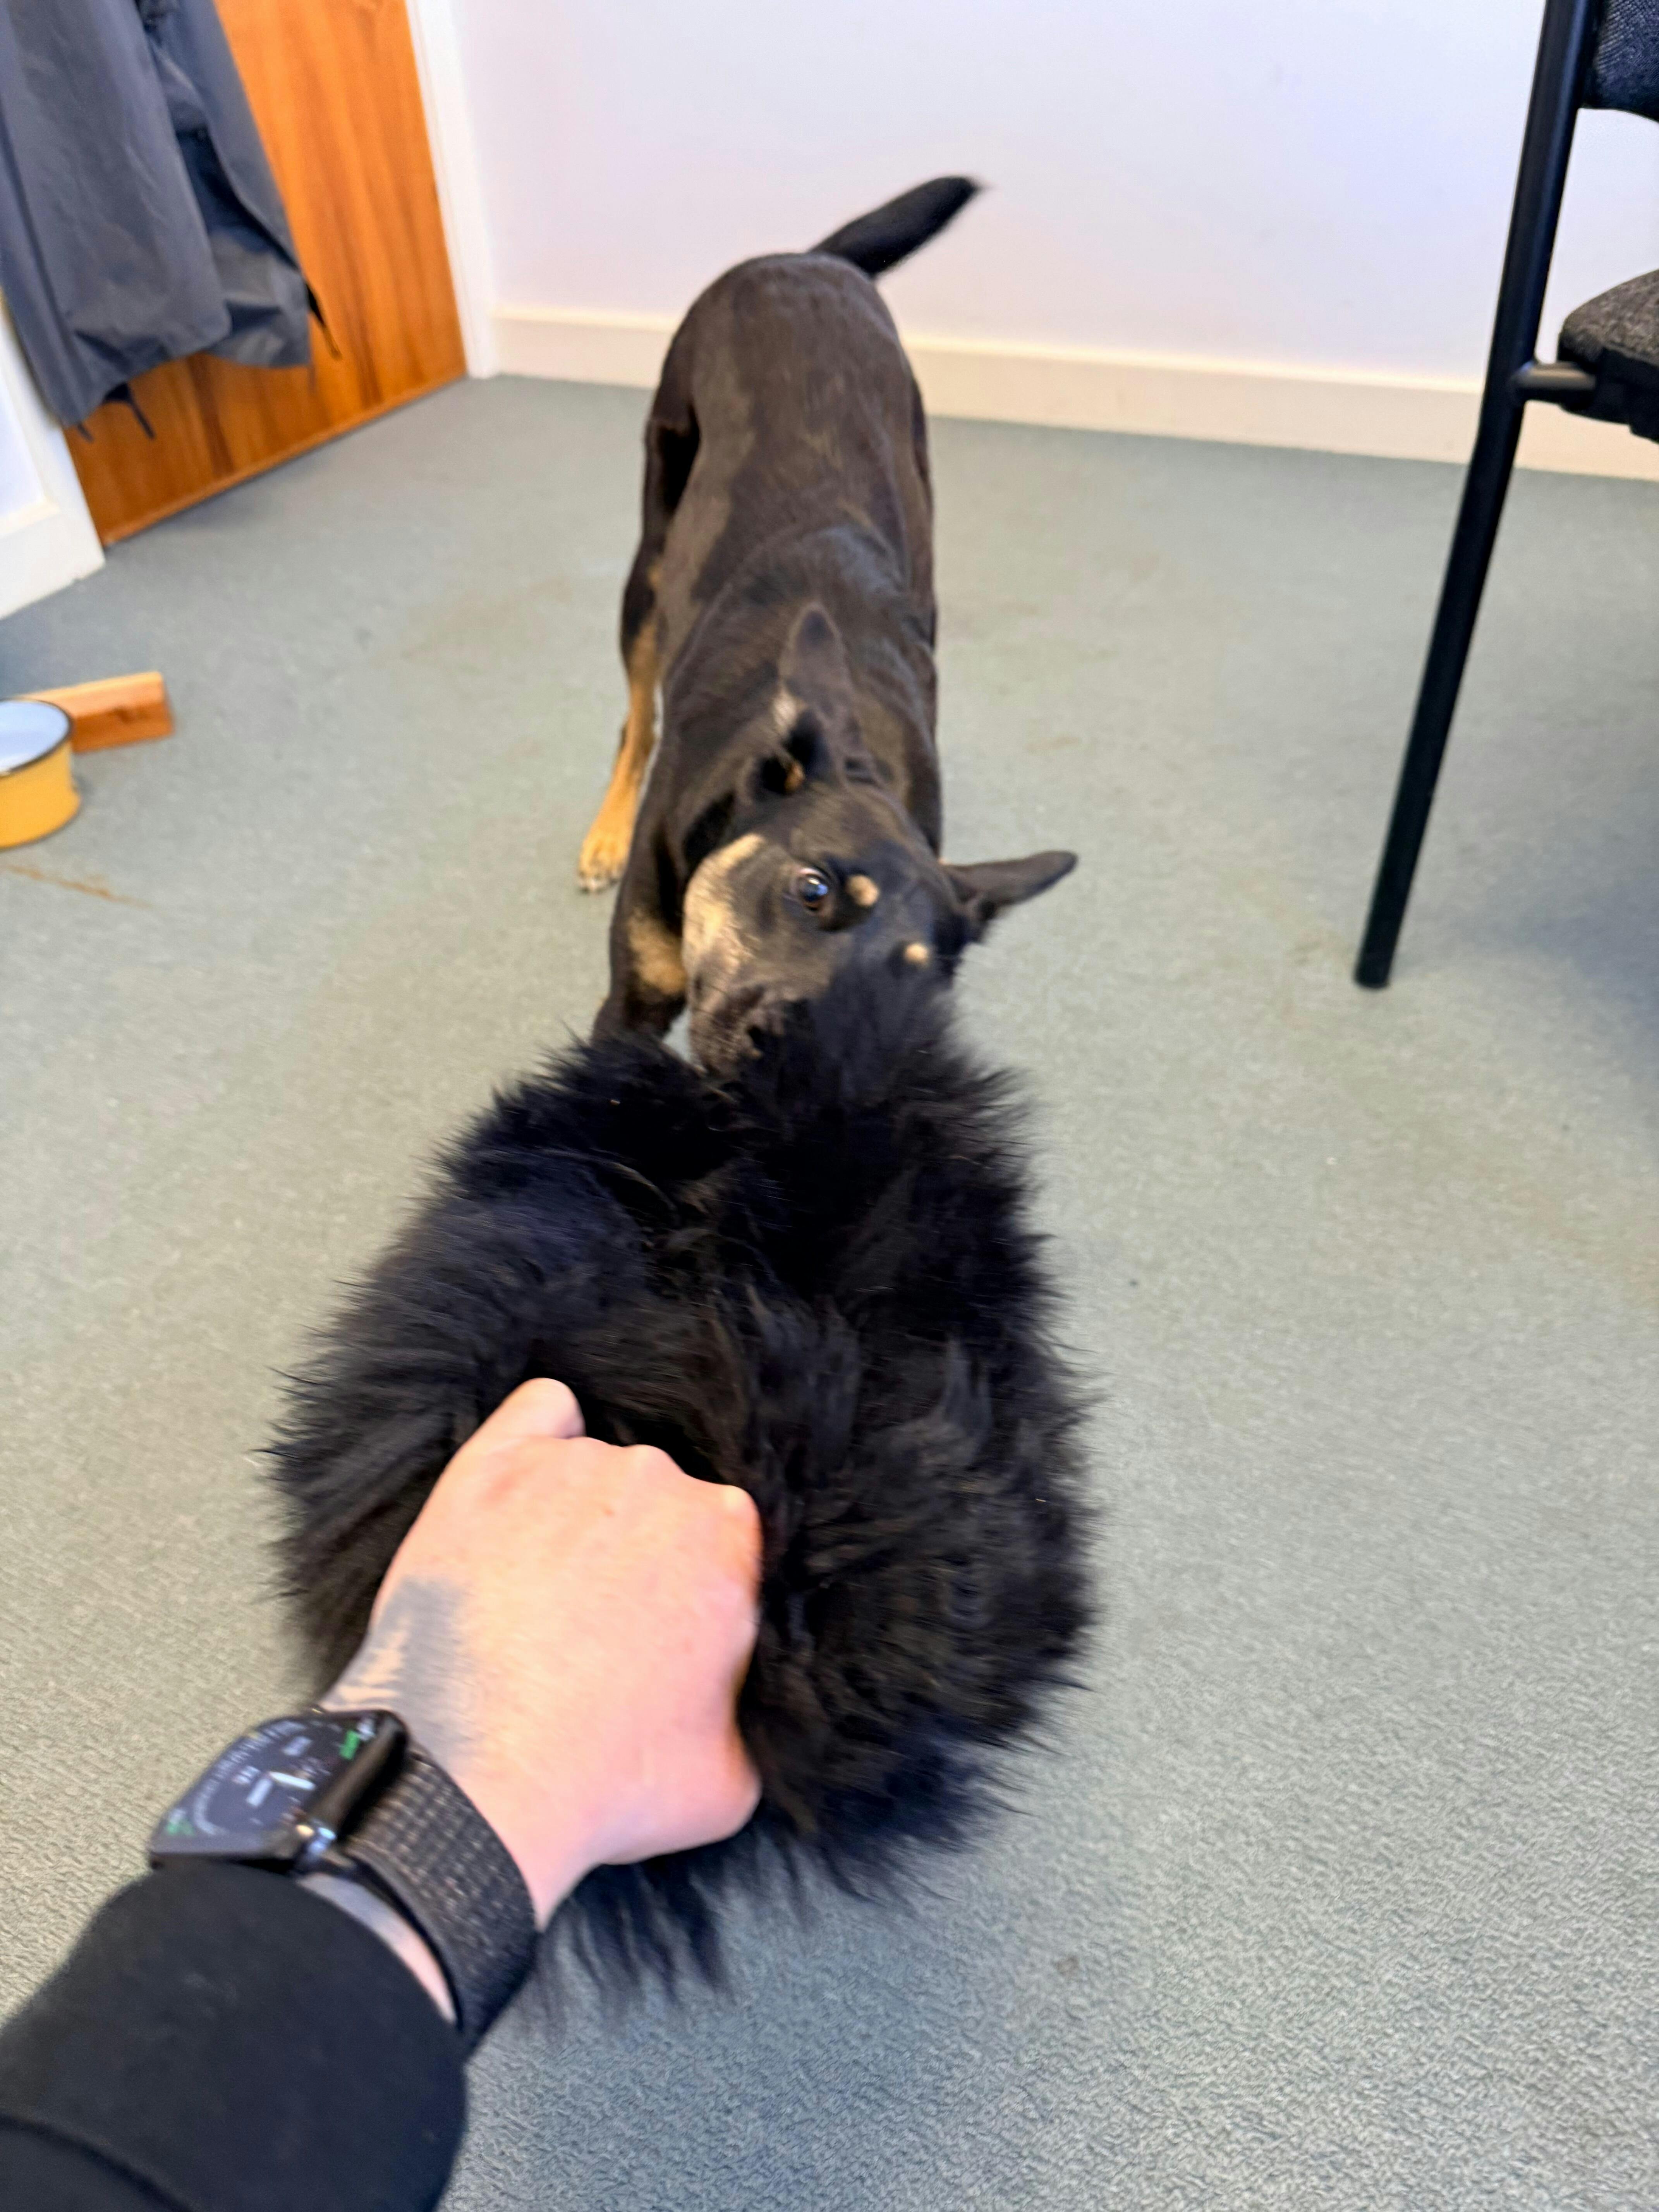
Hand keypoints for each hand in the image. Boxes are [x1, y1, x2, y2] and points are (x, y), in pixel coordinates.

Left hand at [323, 1380, 762, 1924]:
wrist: (475, 1781)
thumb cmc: (606, 1779)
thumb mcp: (732, 1777)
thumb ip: (753, 1709)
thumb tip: (738, 1693)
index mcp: (732, 1540)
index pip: (727, 1544)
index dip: (697, 1591)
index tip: (665, 1632)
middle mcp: (660, 1483)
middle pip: (661, 1503)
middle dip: (639, 1554)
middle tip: (597, 1623)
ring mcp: (573, 1466)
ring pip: (598, 1471)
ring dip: (583, 1516)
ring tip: (541, 1592)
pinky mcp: (491, 1467)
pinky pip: (540, 1412)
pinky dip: (543, 1436)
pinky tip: (526, 1487)